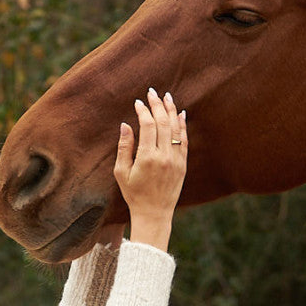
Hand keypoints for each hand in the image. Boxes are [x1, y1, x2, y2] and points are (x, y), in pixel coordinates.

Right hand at [113, 89, 187, 251]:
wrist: (154, 213)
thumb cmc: (133, 193)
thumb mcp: (121, 172)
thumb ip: (124, 147)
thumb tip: (126, 124)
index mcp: (147, 158)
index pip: (147, 126)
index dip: (143, 111)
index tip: (138, 102)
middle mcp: (164, 157)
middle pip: (162, 123)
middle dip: (157, 105)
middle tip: (152, 92)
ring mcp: (176, 160)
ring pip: (175, 129)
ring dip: (171, 111)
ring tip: (167, 97)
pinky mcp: (183, 164)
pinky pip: (183, 140)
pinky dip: (182, 126)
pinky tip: (179, 114)